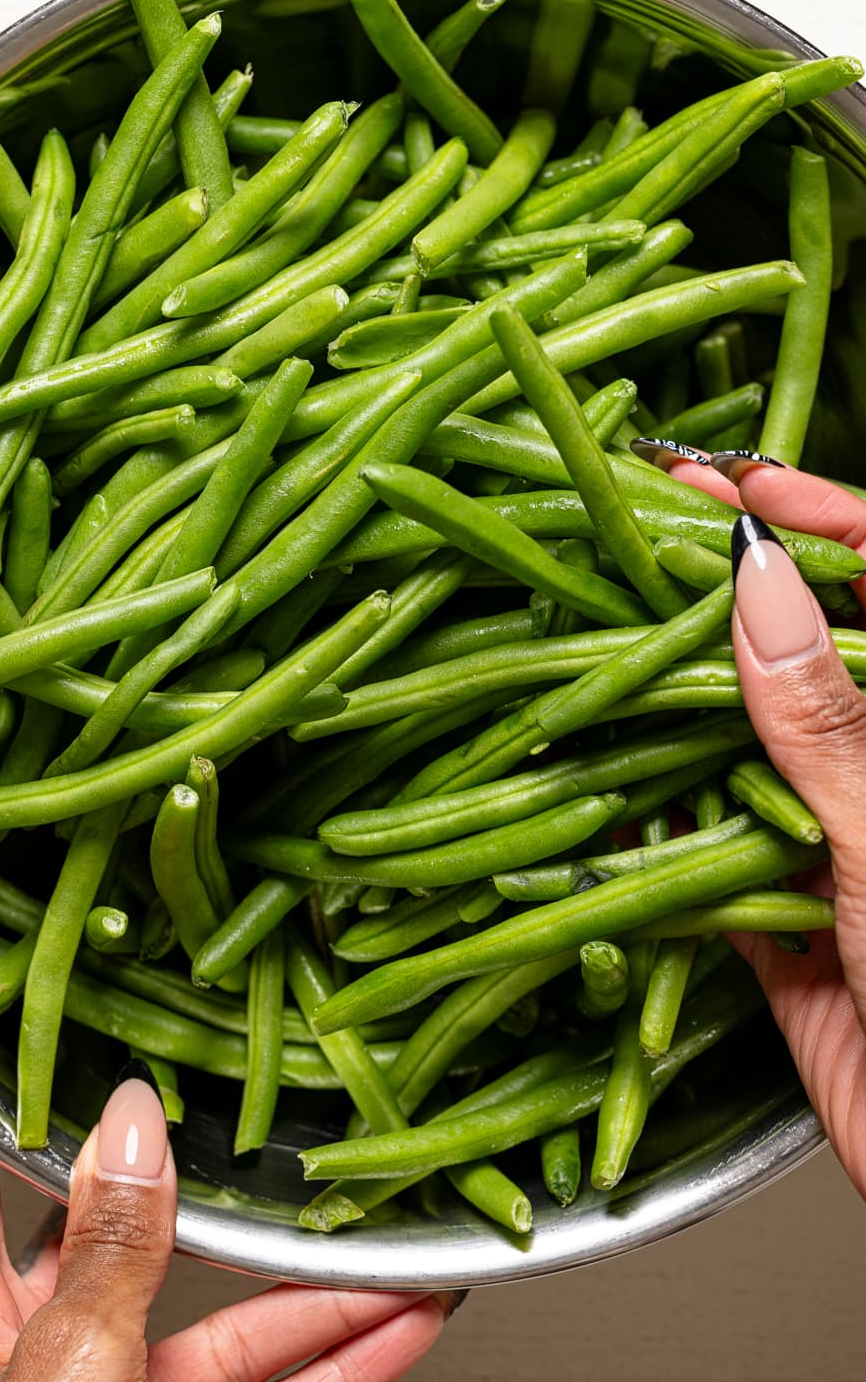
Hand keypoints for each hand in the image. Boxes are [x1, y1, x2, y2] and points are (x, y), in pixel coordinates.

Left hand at [0, 1072, 456, 1380]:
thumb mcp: (61, 1373)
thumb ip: (107, 1247)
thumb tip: (133, 1120)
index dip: (1, 1063)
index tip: (62, 991)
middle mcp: (30, 1341)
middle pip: (134, 1226)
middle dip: (226, 1178)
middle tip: (277, 1104)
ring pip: (226, 1313)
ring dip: (318, 1280)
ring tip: (394, 1231)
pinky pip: (267, 1381)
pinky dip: (340, 1355)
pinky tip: (401, 1323)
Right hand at [633, 441, 865, 1195]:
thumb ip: (823, 716)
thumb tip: (756, 578)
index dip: (813, 515)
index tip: (728, 479)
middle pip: (788, 651)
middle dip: (705, 592)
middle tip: (620, 533)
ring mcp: (825, 842)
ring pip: (728, 746)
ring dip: (655, 704)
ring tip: (574, 632)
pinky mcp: (776, 919)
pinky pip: (694, 850)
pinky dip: (639, 823)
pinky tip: (582, 783)